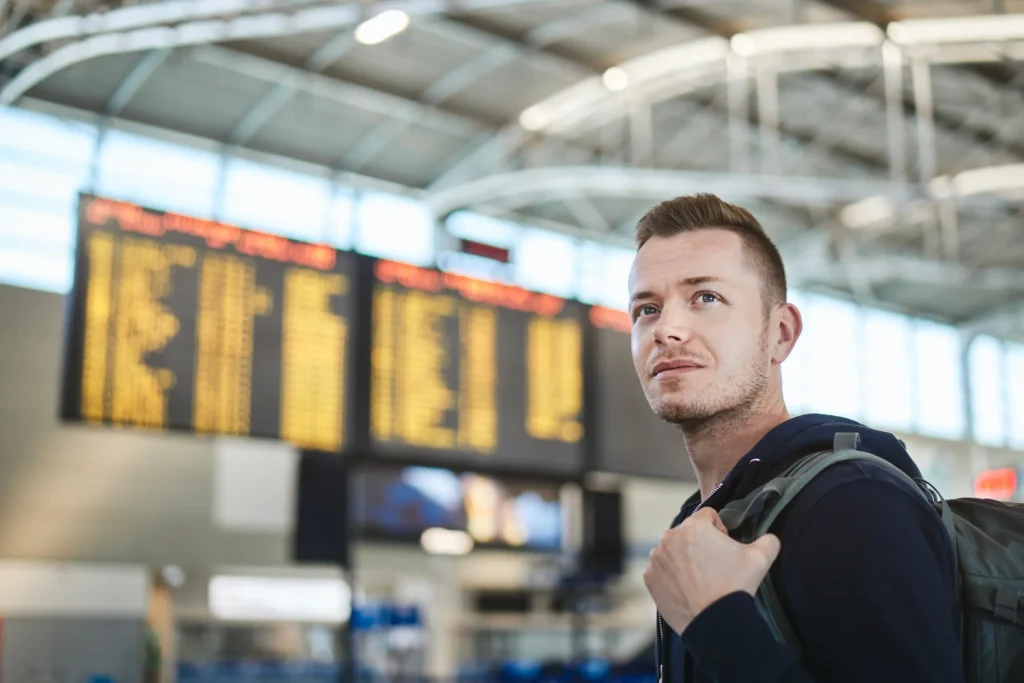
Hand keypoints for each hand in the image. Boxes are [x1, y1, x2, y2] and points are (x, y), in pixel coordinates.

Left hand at [643, 508, 780, 634]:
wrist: (715, 623)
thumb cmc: (736, 586)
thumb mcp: (761, 558)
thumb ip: (768, 539)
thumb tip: (770, 538)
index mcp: (694, 526)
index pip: (708, 516)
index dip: (720, 530)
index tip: (725, 547)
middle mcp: (670, 537)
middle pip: (688, 533)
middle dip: (700, 544)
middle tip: (714, 566)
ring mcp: (657, 558)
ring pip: (673, 550)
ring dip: (684, 559)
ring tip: (701, 579)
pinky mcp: (649, 577)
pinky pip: (662, 569)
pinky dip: (671, 575)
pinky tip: (687, 588)